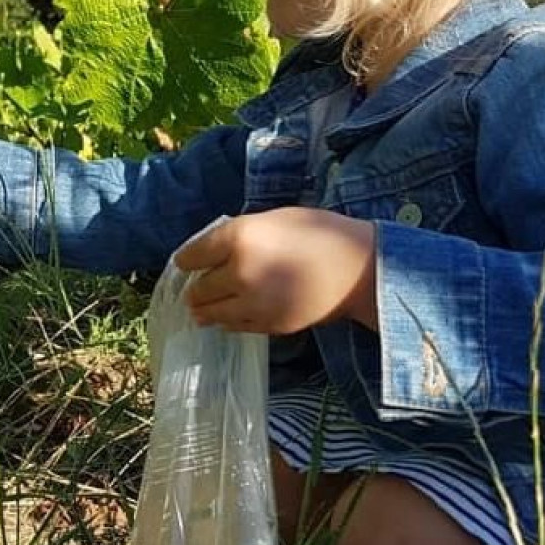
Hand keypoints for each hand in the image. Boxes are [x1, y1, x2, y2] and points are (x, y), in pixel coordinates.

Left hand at [174, 208, 377, 334]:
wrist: (357, 268)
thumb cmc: (319, 233)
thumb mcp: (274, 218)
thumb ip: (240, 234)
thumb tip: (213, 253)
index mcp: (239, 237)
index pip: (191, 256)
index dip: (187, 259)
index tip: (187, 262)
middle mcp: (239, 272)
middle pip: (198, 289)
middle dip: (196, 287)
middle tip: (197, 287)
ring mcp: (252, 303)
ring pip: (211, 314)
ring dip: (206, 309)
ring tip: (203, 308)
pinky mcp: (267, 325)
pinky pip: (235, 326)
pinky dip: (229, 320)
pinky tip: (232, 314)